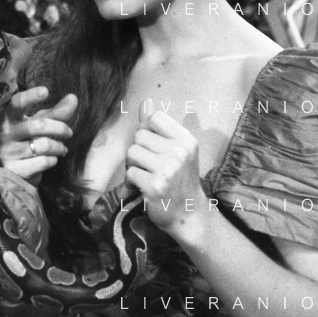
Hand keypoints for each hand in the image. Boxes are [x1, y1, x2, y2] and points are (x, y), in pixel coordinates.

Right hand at [0, 87, 76, 180]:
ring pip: (43, 145)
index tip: (45, 91)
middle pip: (37, 125)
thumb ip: (57, 112)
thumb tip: (73, 97)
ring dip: (58, 147)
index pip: (17, 103)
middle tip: (69, 132)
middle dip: (60, 128)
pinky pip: (42, 161)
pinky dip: (53, 160)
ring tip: (62, 149)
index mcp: (8, 117)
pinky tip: (51, 159)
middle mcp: (4, 132)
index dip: (30, 96)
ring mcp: (7, 151)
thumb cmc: (30, 141)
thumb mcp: (42, 123)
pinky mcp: (14, 169)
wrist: (19, 171)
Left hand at [124, 100, 203, 238]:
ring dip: (133, 166)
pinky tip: (142, 189)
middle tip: (150, 167)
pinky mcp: (155, 186)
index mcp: (186, 140)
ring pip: (132, 153)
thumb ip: (158, 127)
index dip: (148, 131)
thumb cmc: (179, 180)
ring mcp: (168, 170)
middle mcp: (179, 152)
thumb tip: (146, 102)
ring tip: (146, 176)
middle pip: (139, 136)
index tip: (155, 148)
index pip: (154, 118)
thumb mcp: (175, 150)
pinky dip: (131, 182)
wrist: (188, 214)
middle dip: (138, 151)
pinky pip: (130, 173)